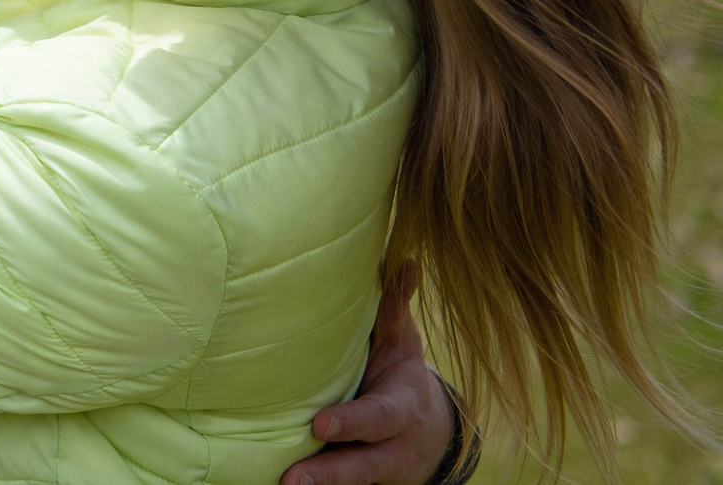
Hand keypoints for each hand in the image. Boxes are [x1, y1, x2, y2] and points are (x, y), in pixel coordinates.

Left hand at [282, 261, 453, 484]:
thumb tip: (405, 261)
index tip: (319, 424)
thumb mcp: (403, 342)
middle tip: (292, 480)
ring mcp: (377, 474)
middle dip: (330, 473)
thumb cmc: (398, 372)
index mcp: (400, 409)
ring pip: (351, 484)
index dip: (352, 423)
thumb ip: (395, 308)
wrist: (430, 432)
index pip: (378, 419)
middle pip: (362, 466)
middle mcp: (392, 449)